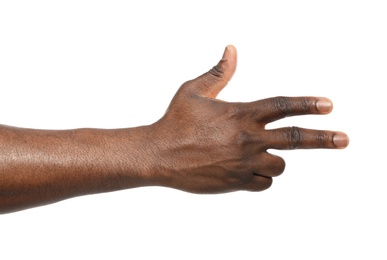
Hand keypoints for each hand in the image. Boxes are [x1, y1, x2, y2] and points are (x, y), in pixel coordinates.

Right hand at [148, 45, 348, 192]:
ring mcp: (244, 163)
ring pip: (280, 165)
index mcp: (240, 114)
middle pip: (295, 138)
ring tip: (259, 155)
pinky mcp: (237, 183)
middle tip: (344, 140)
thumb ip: (218, 73)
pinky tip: (247, 171)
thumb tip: (231, 50)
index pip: (282, 106)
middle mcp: (247, 139)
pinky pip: (264, 184)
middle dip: (323, 138)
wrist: (158, 155)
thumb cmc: (175, 121)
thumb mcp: (193, 91)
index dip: (308, 104)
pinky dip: (262, 178)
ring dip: (276, 160)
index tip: (328, 105)